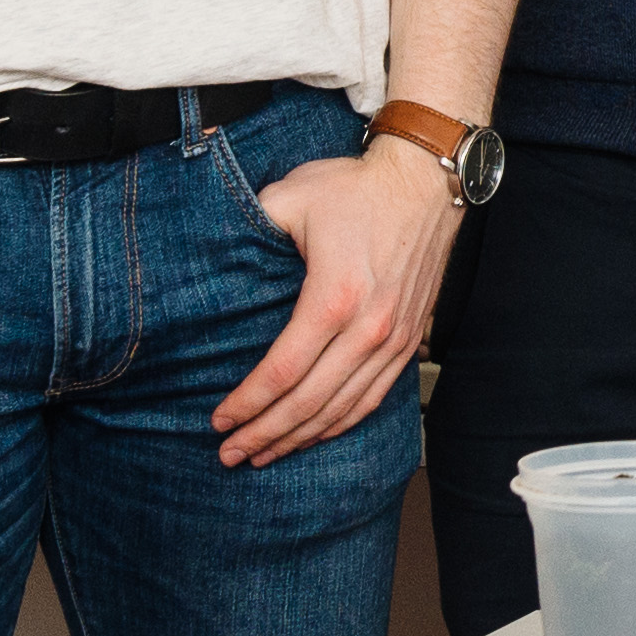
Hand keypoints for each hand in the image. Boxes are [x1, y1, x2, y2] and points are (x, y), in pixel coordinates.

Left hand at [211, 142, 461, 467]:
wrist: (427, 180)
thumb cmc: (356, 186)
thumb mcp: (291, 196)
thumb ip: (249, 227)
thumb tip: (208, 251)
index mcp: (334, 296)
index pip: (282, 371)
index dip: (246, 404)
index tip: (218, 420)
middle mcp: (369, 326)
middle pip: (309, 402)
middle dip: (264, 434)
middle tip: (229, 454)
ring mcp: (394, 336)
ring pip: (342, 408)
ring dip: (300, 438)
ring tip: (264, 455)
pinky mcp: (410, 338)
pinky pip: (374, 396)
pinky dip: (340, 423)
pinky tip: (315, 434)